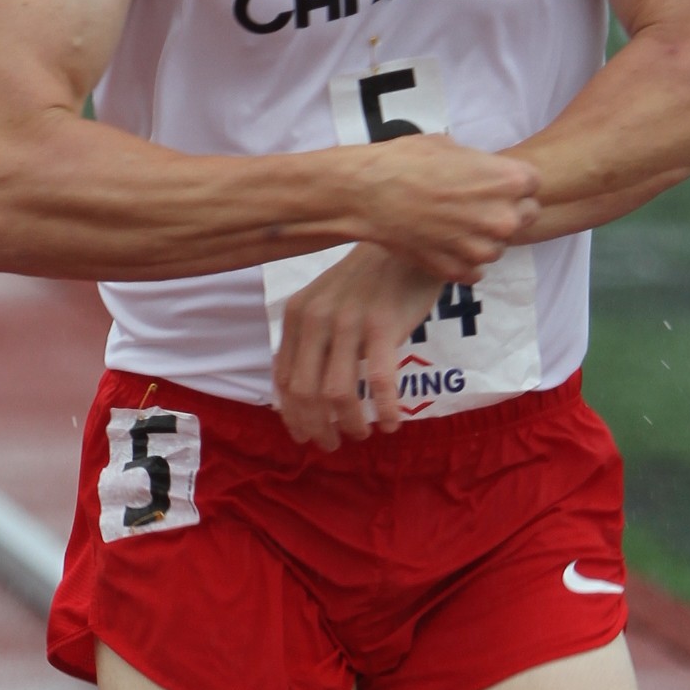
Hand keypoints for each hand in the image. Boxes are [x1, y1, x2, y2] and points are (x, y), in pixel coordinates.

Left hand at [274, 245, 452, 446]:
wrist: (406, 244)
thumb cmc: (367, 280)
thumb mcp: (325, 302)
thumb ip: (310, 339)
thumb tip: (299, 393)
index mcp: (297, 315)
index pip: (284, 379)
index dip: (292, 415)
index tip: (305, 435)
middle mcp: (316, 318)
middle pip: (306, 392)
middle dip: (317, 427)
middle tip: (333, 444)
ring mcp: (348, 322)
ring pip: (338, 394)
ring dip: (349, 424)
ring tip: (360, 434)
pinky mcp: (382, 325)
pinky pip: (378, 382)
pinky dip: (385, 409)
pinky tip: (392, 423)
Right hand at [356, 134, 538, 274]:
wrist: (368, 194)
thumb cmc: (405, 162)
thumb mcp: (452, 147)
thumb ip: (480, 166)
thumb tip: (482, 173)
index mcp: (509, 180)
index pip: (533, 186)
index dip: (512, 185)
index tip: (493, 186)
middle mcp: (503, 217)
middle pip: (524, 218)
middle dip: (504, 212)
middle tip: (473, 207)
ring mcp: (481, 248)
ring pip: (497, 247)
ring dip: (481, 239)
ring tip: (450, 225)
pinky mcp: (459, 270)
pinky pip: (474, 271)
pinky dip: (460, 260)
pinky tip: (440, 243)